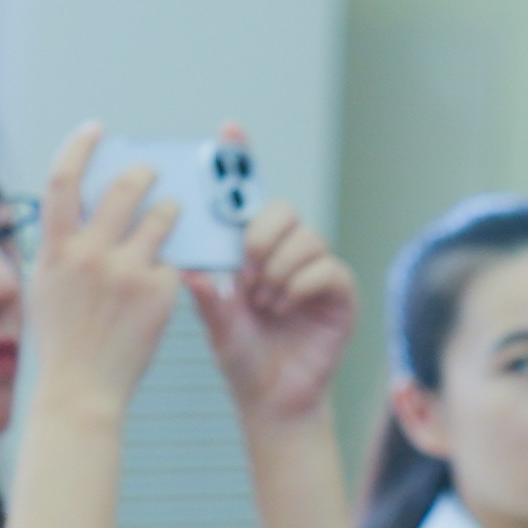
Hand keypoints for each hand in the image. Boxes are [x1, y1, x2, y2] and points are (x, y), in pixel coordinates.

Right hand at [20, 126, 180, 414]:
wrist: (80, 391)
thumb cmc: (61, 344)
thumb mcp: (44, 288)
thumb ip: (62, 250)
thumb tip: (83, 216)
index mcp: (56, 249)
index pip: (64, 180)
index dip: (79, 147)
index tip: (95, 129)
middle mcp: (91, 253)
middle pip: (125, 188)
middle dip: (143, 173)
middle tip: (151, 172)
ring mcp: (128, 270)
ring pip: (163, 218)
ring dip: (171, 211)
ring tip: (173, 215)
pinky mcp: (160, 291)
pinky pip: (174, 263)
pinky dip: (171, 268)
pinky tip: (164, 282)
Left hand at [191, 140, 357, 435]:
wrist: (270, 399)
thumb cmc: (241, 357)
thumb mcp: (214, 321)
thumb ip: (204, 292)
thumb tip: (187, 266)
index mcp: (251, 250)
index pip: (249, 196)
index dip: (241, 159)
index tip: (228, 128)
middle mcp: (285, 252)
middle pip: (282, 210)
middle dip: (260, 236)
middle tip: (246, 272)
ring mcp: (315, 269)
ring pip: (305, 237)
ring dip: (278, 269)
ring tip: (263, 301)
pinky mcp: (339, 291)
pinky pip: (327, 267)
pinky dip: (301, 284)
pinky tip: (284, 307)